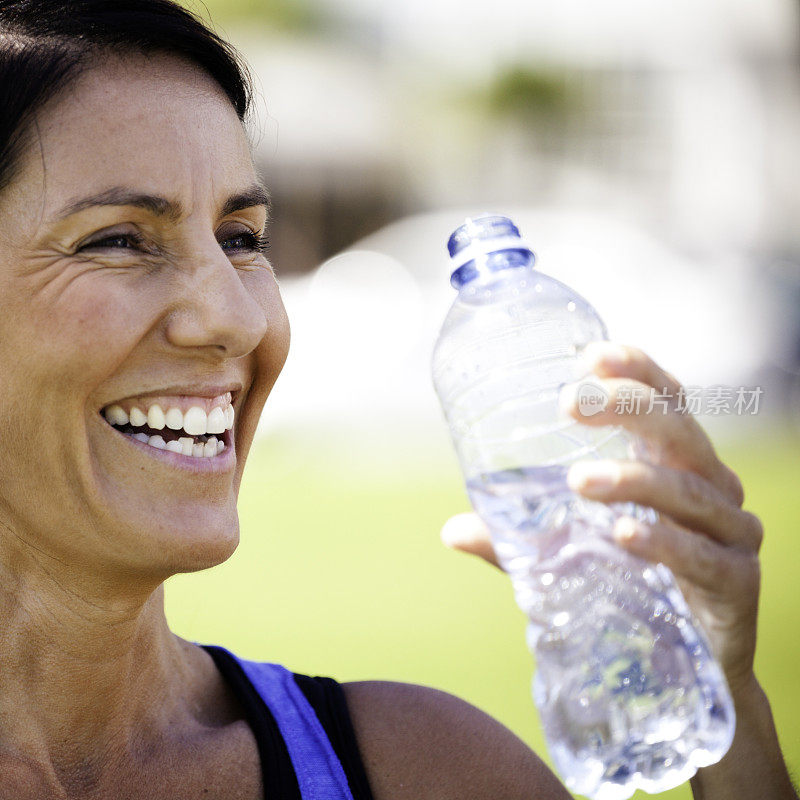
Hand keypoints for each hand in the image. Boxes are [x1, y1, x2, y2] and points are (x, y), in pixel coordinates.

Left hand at [441, 342, 762, 696]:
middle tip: (570, 405)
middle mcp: (710, 485)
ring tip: (579, 482)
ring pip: (687, 489)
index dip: (636, 370)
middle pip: (678, 429)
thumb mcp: (569, 555)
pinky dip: (662, 541)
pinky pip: (701, 553)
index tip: (588, 357)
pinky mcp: (737, 580)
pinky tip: (624, 535)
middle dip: (627, 407)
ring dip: (632, 480)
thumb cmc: (631, 587)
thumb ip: (517, 541)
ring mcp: (729, 531)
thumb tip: (450, 531)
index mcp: (673, 463)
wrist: (685, 666)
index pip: (665, 399)